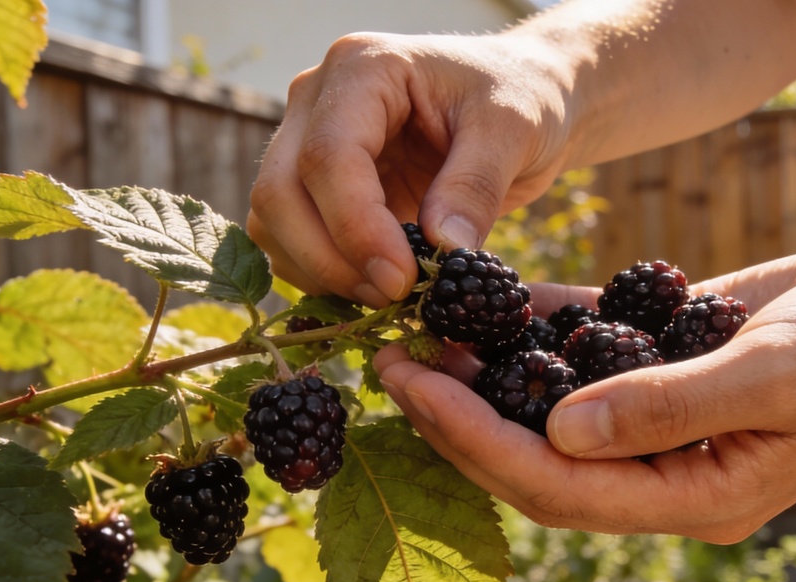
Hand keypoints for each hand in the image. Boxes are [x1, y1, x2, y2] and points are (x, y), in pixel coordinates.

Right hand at [247, 31, 574, 307]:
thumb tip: (440, 250)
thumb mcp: (514, 130)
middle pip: (280, 192)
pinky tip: (375, 287)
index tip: (402, 281)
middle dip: (331, 260)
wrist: (522, 97)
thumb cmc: (522, 96)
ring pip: (273, 222)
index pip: (329, 157)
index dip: (357, 228)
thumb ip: (475, 186)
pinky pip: (289, 240)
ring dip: (322, 274)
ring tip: (391, 296)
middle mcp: (317, 99)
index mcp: (363, 68)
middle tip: (396, 297)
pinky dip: (322, 276)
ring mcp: (307, 140)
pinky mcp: (315, 185)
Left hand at [375, 245, 795, 542]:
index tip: (415, 391)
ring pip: (552, 416)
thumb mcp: (771, 374)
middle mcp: (666, 474)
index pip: (562, 488)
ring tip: (420, 333)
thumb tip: (560, 431)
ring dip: (488, 379)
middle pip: (540, 462)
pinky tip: (486, 302)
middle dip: (462, 418)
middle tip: (393, 364)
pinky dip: (538, 334)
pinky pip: (586, 359)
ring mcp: (663, 427)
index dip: (479, 443)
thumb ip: (665, 407)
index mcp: (695, 499)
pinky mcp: (662, 373)